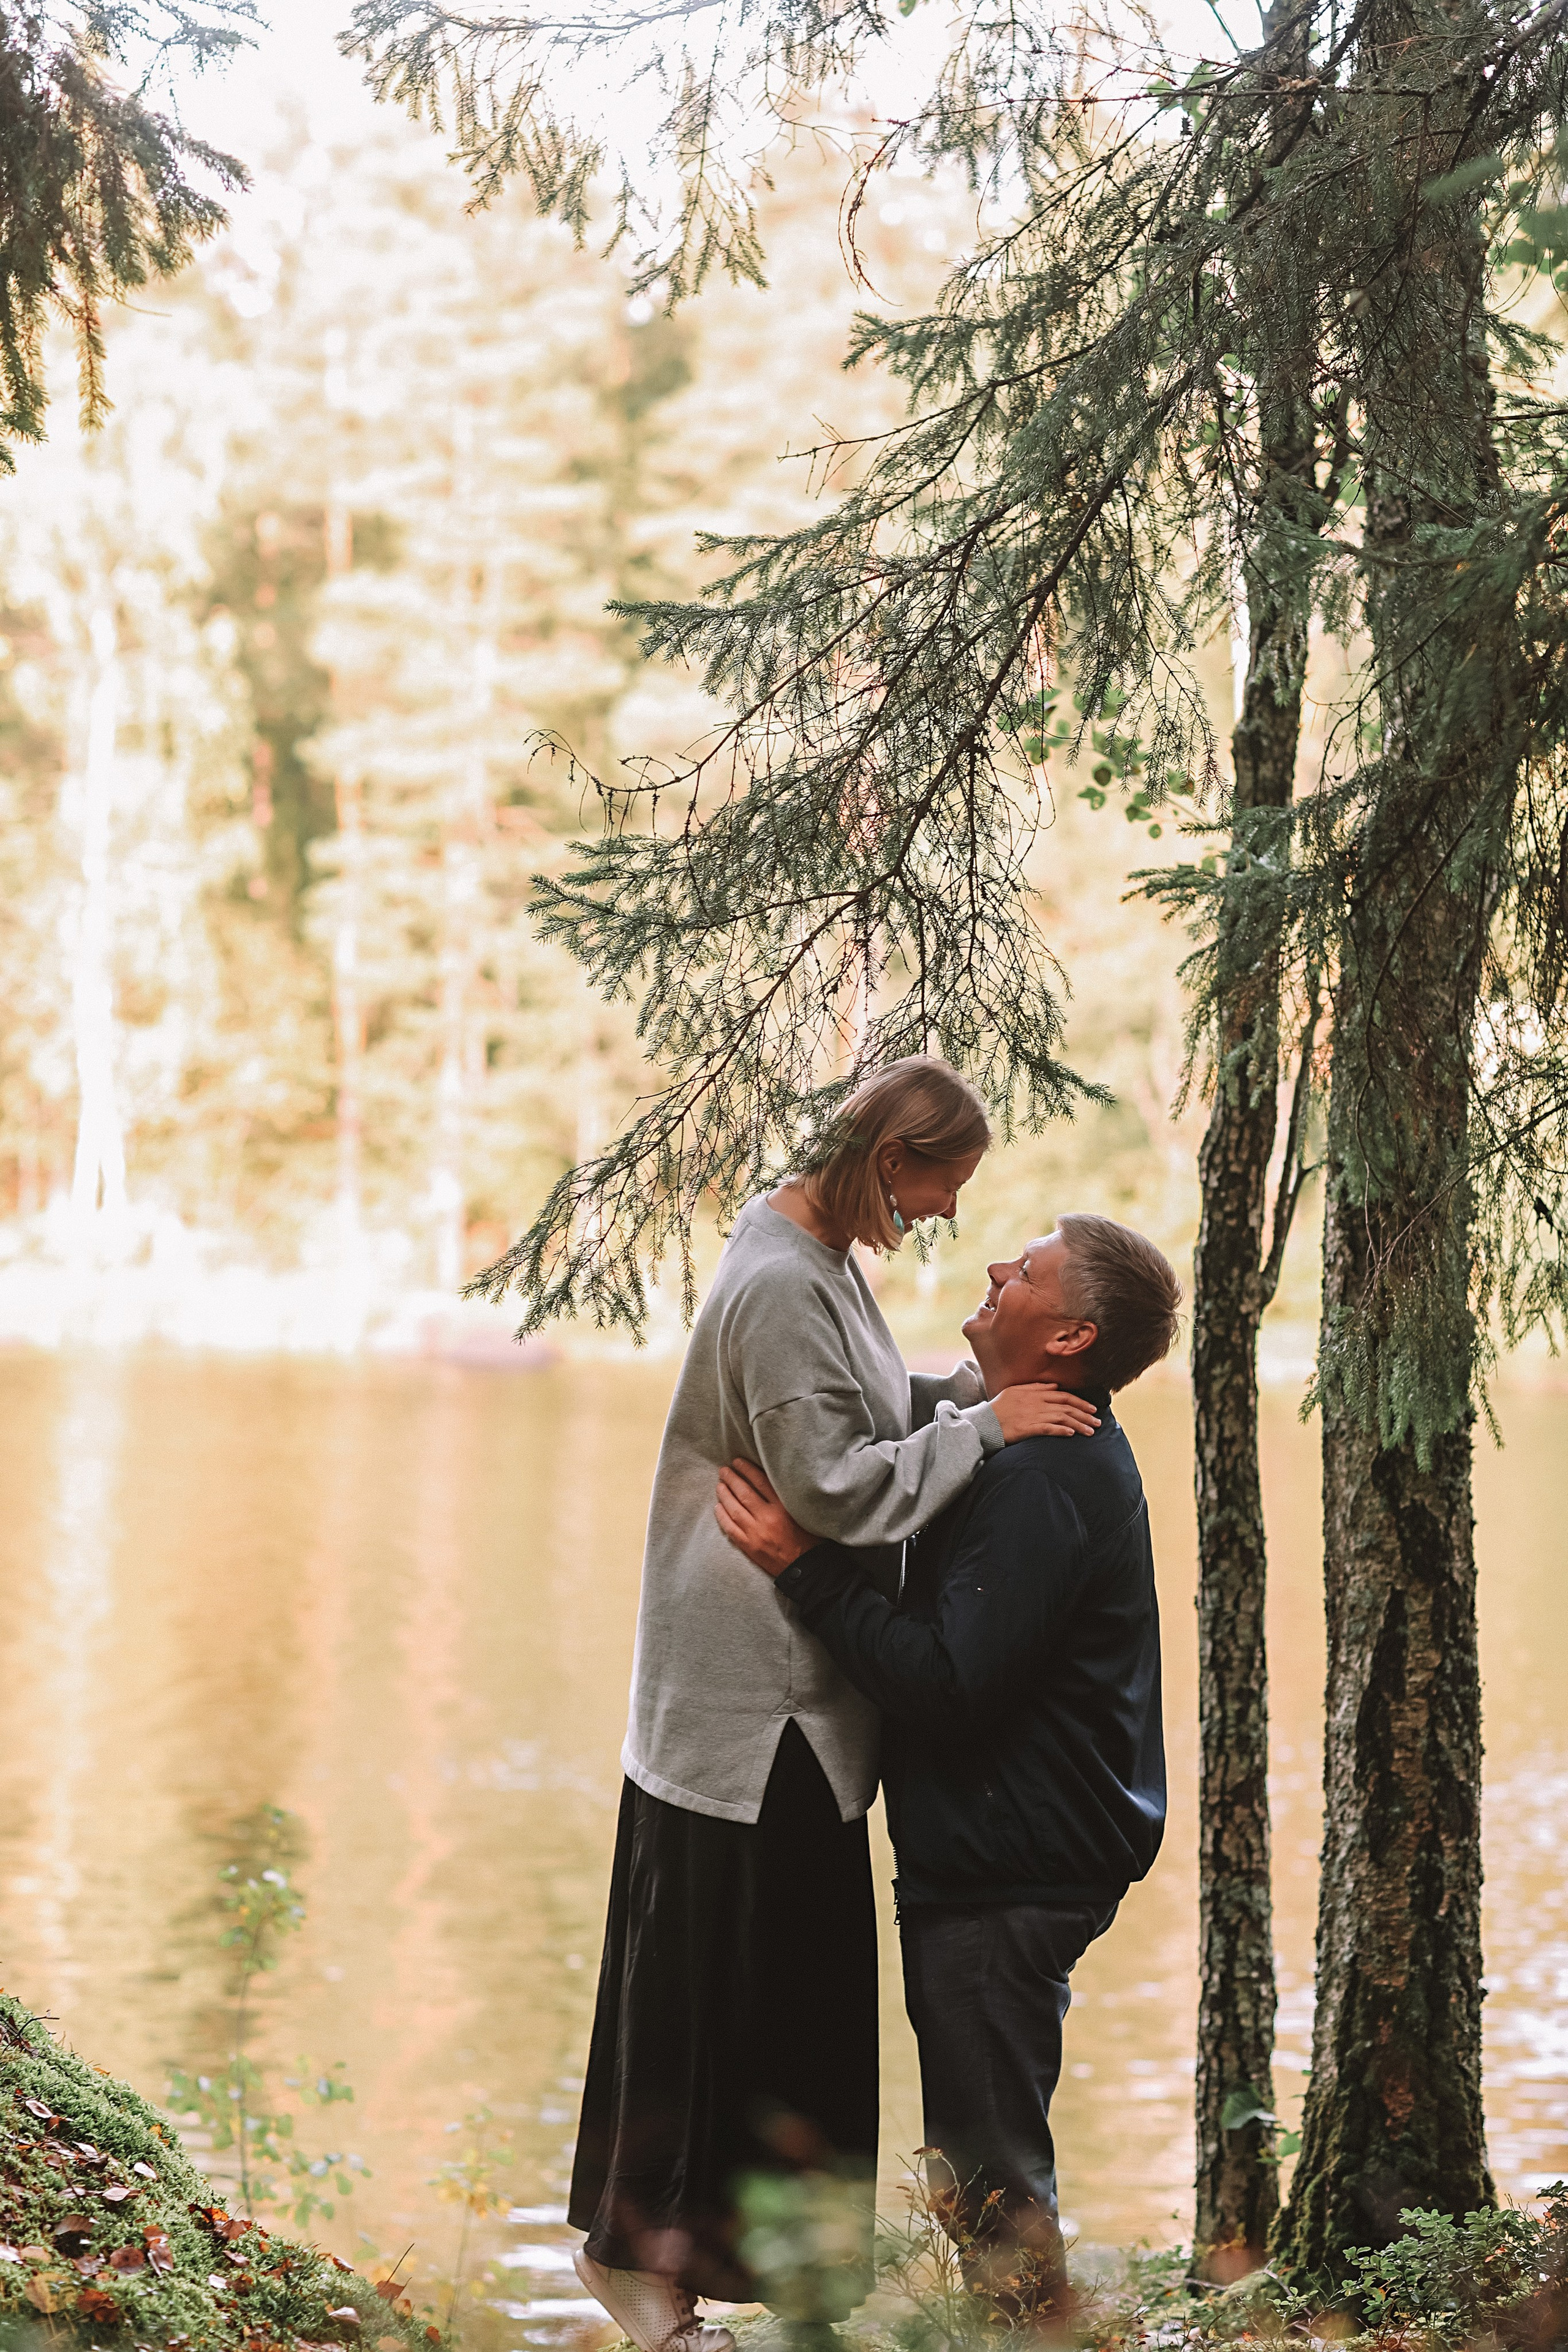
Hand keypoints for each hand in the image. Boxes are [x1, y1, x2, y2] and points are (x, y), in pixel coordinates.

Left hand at [714, 1459, 816, 1578]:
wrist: (805, 1568)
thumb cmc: (808, 1540)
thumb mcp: (803, 1513)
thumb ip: (788, 1498)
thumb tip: (772, 1481)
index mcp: (782, 1507)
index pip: (760, 1481)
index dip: (747, 1469)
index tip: (738, 1462)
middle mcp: (767, 1518)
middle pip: (744, 1493)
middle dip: (731, 1479)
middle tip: (723, 1470)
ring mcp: (756, 1533)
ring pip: (734, 1509)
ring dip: (724, 1495)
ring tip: (719, 1486)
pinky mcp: (749, 1547)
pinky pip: (730, 1529)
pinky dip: (722, 1517)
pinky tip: (717, 1508)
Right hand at [990, 1383, 1099, 1441]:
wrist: (983, 1422)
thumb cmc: (998, 1407)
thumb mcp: (1015, 1391)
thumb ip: (1035, 1387)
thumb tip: (1054, 1386)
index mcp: (1034, 1393)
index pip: (1063, 1396)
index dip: (1080, 1402)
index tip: (1092, 1408)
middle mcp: (1036, 1403)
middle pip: (1066, 1407)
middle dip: (1085, 1414)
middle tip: (1098, 1422)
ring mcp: (1032, 1415)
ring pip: (1061, 1418)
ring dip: (1079, 1424)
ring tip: (1091, 1432)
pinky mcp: (1027, 1428)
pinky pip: (1048, 1429)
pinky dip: (1061, 1430)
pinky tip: (1072, 1434)